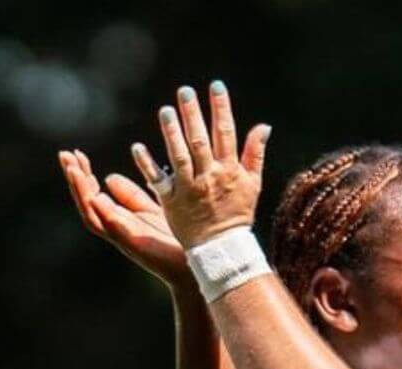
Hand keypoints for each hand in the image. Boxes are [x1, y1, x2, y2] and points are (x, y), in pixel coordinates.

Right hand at [58, 147, 190, 288]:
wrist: (200, 261)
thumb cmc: (178, 239)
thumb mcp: (153, 209)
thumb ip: (132, 197)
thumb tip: (109, 178)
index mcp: (120, 219)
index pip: (94, 195)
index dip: (83, 176)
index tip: (76, 154)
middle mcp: (118, 229)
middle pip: (87, 204)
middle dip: (75, 180)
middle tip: (65, 155)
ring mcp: (124, 238)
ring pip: (93, 216)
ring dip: (81, 193)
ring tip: (73, 169)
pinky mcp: (136, 245)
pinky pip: (114, 229)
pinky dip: (103, 213)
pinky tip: (95, 196)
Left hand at [134, 81, 269, 249]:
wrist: (222, 248)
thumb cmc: (237, 214)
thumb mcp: (252, 184)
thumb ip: (255, 154)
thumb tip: (263, 126)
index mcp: (229, 171)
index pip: (226, 133)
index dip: (221, 108)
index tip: (216, 86)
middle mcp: (209, 177)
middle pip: (200, 141)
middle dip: (193, 114)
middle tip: (184, 91)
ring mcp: (190, 189)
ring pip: (179, 156)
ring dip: (171, 133)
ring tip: (165, 111)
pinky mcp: (172, 202)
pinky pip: (158, 181)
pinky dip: (147, 165)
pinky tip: (138, 147)